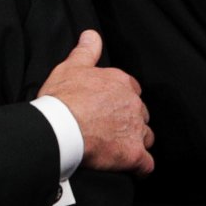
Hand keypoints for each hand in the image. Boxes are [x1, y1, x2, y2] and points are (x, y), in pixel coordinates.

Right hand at [36, 30, 155, 175]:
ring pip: (146, 137)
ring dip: (137, 142)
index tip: (110, 107)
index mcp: (121, 84)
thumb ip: (86, 51)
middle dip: (130, 121)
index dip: (122, 100)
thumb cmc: (62, 99)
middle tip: (111, 129)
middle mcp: (133, 105)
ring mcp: (135, 130)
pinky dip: (142, 168)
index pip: (132, 90)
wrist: (59, 127)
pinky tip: (135, 170)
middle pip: (140, 114)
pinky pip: (146, 164)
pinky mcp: (133, 154)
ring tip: (120, 148)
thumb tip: (91, 35)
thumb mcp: (71, 67)